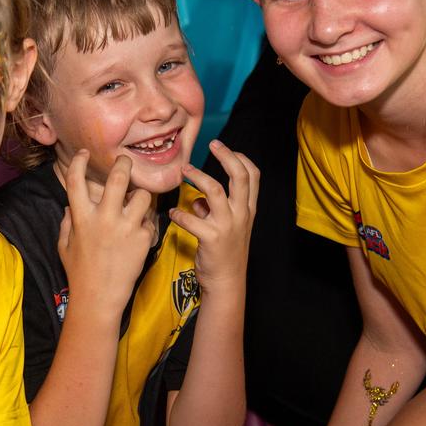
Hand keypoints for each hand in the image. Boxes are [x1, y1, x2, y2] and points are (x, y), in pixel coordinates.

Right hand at [57, 151, 156, 317]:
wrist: (99, 298)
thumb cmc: (79, 273)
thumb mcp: (64, 246)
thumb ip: (67, 223)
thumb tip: (70, 207)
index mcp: (81, 217)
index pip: (76, 180)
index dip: (78, 161)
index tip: (83, 153)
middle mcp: (104, 218)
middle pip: (119, 178)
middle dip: (124, 164)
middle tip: (126, 161)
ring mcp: (126, 228)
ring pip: (143, 195)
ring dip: (141, 195)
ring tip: (138, 201)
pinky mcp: (143, 239)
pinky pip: (150, 220)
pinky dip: (146, 221)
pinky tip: (141, 230)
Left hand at [168, 140, 258, 288]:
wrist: (226, 282)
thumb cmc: (225, 252)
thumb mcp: (228, 227)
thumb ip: (214, 210)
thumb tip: (198, 200)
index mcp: (247, 209)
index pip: (252, 175)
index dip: (240, 158)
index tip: (224, 148)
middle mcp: (241, 214)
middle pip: (239, 176)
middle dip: (226, 156)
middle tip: (212, 144)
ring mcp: (228, 225)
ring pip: (215, 190)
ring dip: (198, 177)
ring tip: (184, 171)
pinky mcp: (211, 238)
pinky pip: (192, 219)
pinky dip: (179, 214)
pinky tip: (172, 214)